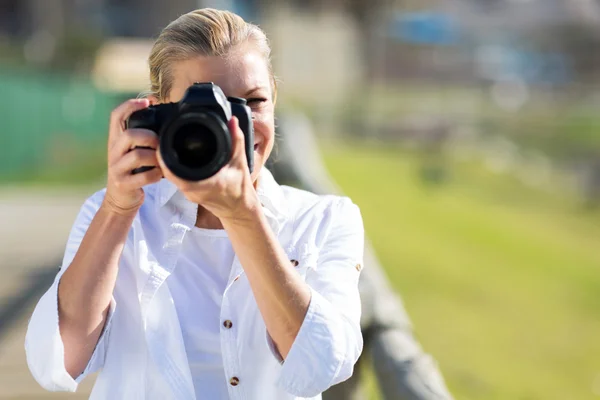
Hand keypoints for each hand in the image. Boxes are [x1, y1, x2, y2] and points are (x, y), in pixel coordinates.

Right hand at [104, 99, 162, 214]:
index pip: (116, 116)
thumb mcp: (132, 151)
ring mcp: (116, 168)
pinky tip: (159, 175)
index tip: (147, 102)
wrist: (120, 199)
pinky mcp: (123, 184)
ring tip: (161, 162)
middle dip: (150, 137)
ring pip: (137, 156)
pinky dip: (156, 175)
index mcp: (115, 140)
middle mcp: (113, 151)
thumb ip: (141, 138)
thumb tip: (165, 120)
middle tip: (159, 144)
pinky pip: (144, 176)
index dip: (130, 105)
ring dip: (155, 158)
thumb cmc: (133, 171)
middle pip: (129, 135)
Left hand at [157, 117, 259, 222]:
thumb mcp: (240, 162)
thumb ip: (237, 140)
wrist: (240, 211)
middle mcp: (191, 191)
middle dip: (164, 154)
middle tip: (164, 137)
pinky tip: (177, 157)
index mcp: (201, 184)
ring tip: (168, 144)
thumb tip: (232, 121)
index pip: (171, 170)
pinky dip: (174, 168)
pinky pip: (176, 179)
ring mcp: (189, 194)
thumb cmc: (241, 190)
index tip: (163, 139)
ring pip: (170, 176)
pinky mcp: (190, 194)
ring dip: (168, 162)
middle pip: (167, 171)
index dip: (163, 155)